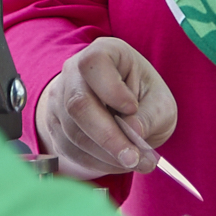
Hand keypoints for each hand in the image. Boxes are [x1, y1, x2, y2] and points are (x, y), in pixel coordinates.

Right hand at [36, 38, 177, 177]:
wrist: (124, 111)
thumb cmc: (145, 99)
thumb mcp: (161, 102)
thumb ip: (151, 115)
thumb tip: (133, 132)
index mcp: (105, 52)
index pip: (94, 63)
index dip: (111, 89)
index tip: (132, 109)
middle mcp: (74, 71)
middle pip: (79, 104)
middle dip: (108, 137)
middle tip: (134, 158)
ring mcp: (59, 98)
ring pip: (74, 132)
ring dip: (105, 155)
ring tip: (134, 162)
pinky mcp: (54, 126)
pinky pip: (70, 150)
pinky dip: (96, 163)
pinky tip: (117, 163)